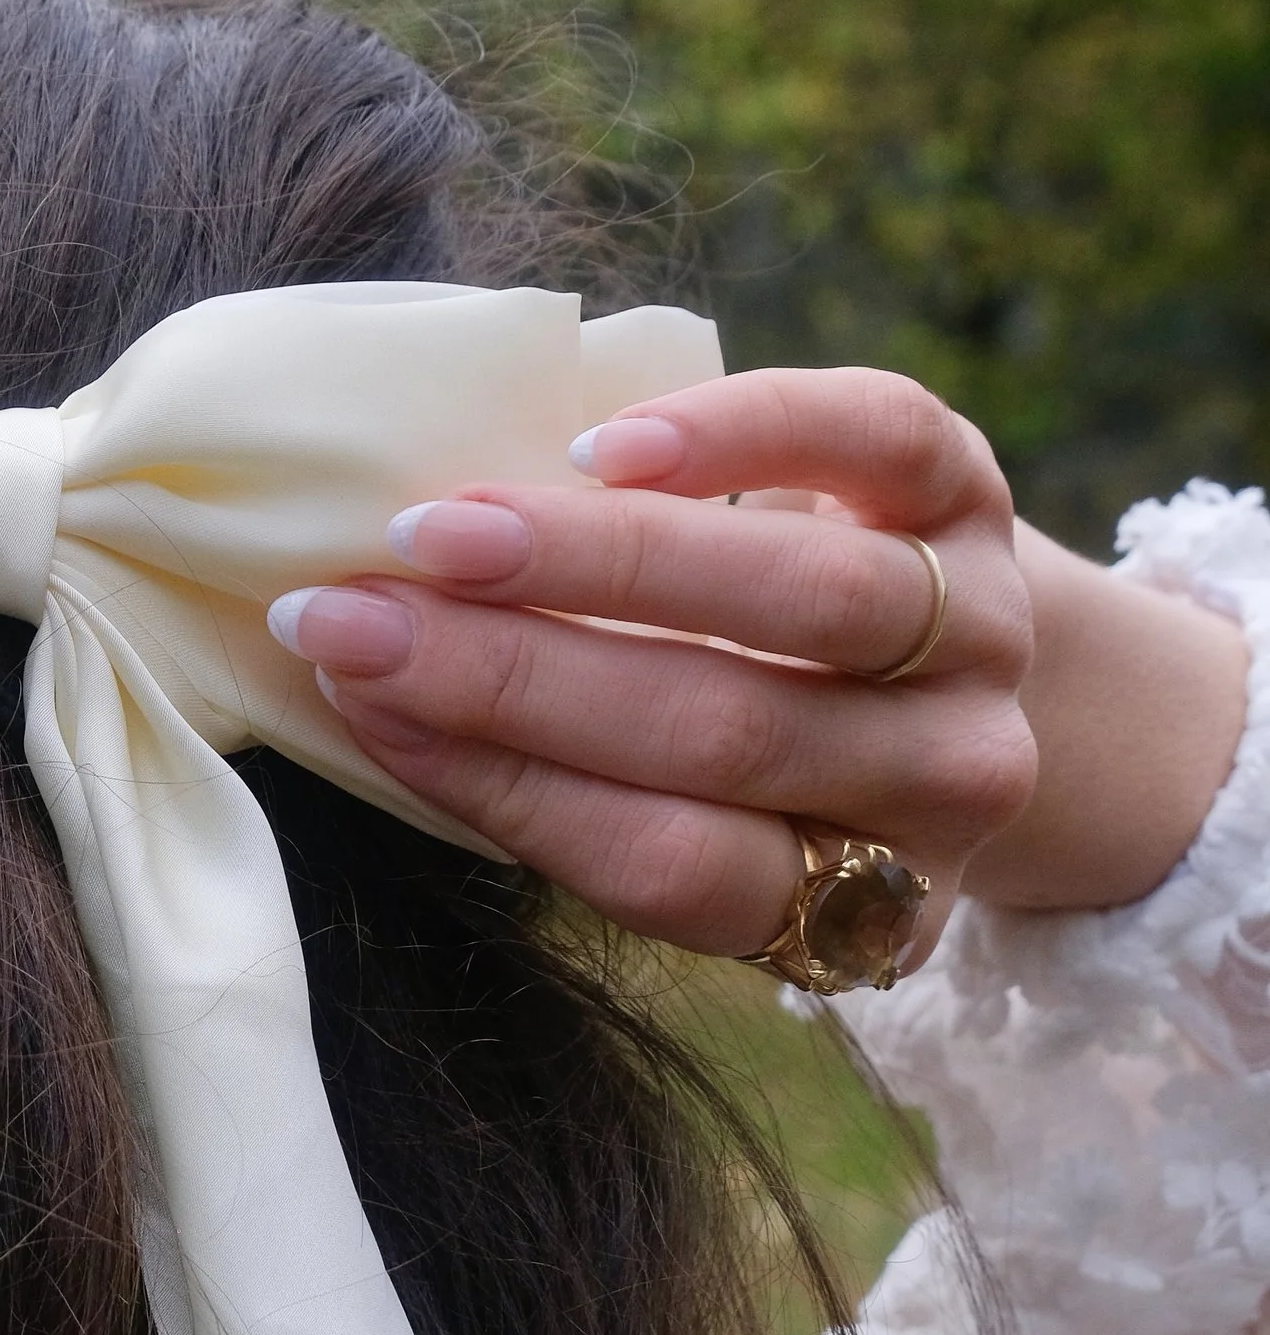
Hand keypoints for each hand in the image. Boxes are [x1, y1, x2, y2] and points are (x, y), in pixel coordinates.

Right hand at [273, 367, 1039, 968]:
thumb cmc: (738, 727)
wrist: (931, 644)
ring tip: (442, 530)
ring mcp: (983, 634)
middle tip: (352, 615)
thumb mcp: (679, 801)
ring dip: (598, 562)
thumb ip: (567, 772)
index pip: (673, 866)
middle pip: (724, 732)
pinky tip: (605, 445)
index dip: (503, 787)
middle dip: (511, 672)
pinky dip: (741, 433)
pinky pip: (877, 440)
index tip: (353, 702)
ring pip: (804, 598)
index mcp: (862, 902)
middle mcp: (948, 780)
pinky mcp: (974, 486)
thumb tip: (351, 678)